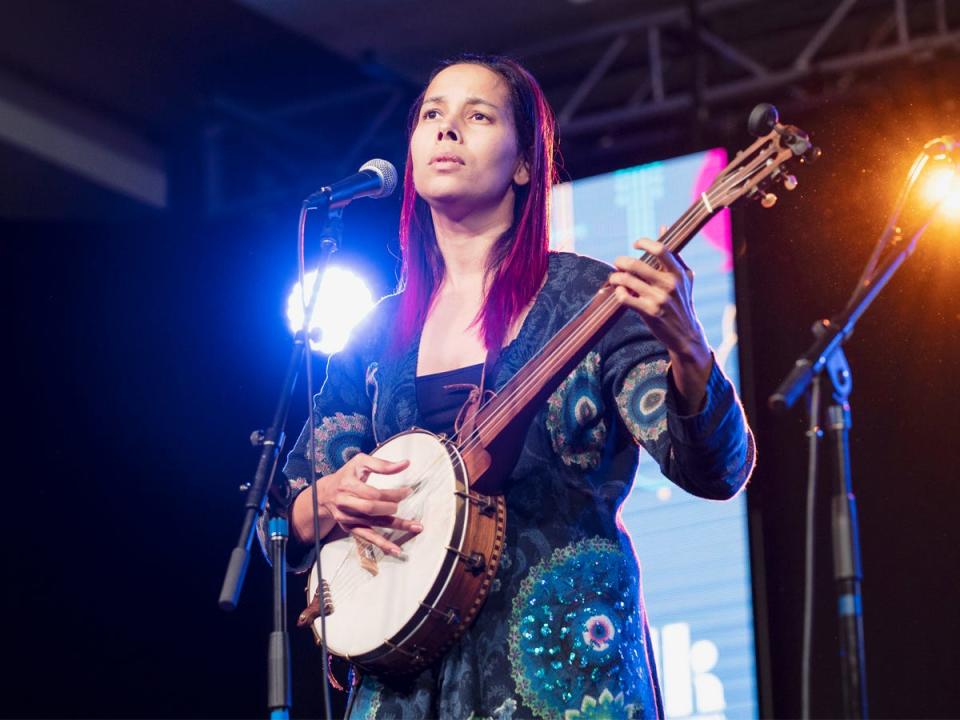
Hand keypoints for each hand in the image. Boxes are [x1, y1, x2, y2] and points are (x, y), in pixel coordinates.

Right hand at [291, 453, 421, 556]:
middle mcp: (345, 503)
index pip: (373, 493)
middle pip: (371, 508)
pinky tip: (396, 550)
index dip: (392, 493)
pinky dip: (382, 544)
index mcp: (348, 485)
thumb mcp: (360, 462)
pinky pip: (367, 537)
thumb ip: (382, 465)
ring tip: (416, 527)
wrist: (324, 493)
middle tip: (405, 502)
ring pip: (373, 524)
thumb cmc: (347, 475)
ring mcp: (347, 518)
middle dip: (391, 507)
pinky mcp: (350, 528)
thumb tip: (406, 464)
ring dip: (396, 526)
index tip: (407, 491)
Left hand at [609, 237, 712, 411]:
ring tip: (614, 278)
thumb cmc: (682, 301)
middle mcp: (669, 284)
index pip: (661, 249)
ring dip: (616, 277)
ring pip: (627, 280)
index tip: (635, 244)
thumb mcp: (683, 277)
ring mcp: (659, 299)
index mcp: (679, 273)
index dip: (644, 242)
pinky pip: (625, 298)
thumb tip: (663, 227)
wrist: (686, 334)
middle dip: (621, 261)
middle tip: (617, 263)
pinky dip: (619, 292)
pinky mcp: (649, 312)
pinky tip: (620, 292)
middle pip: (637, 264)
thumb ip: (672, 253)